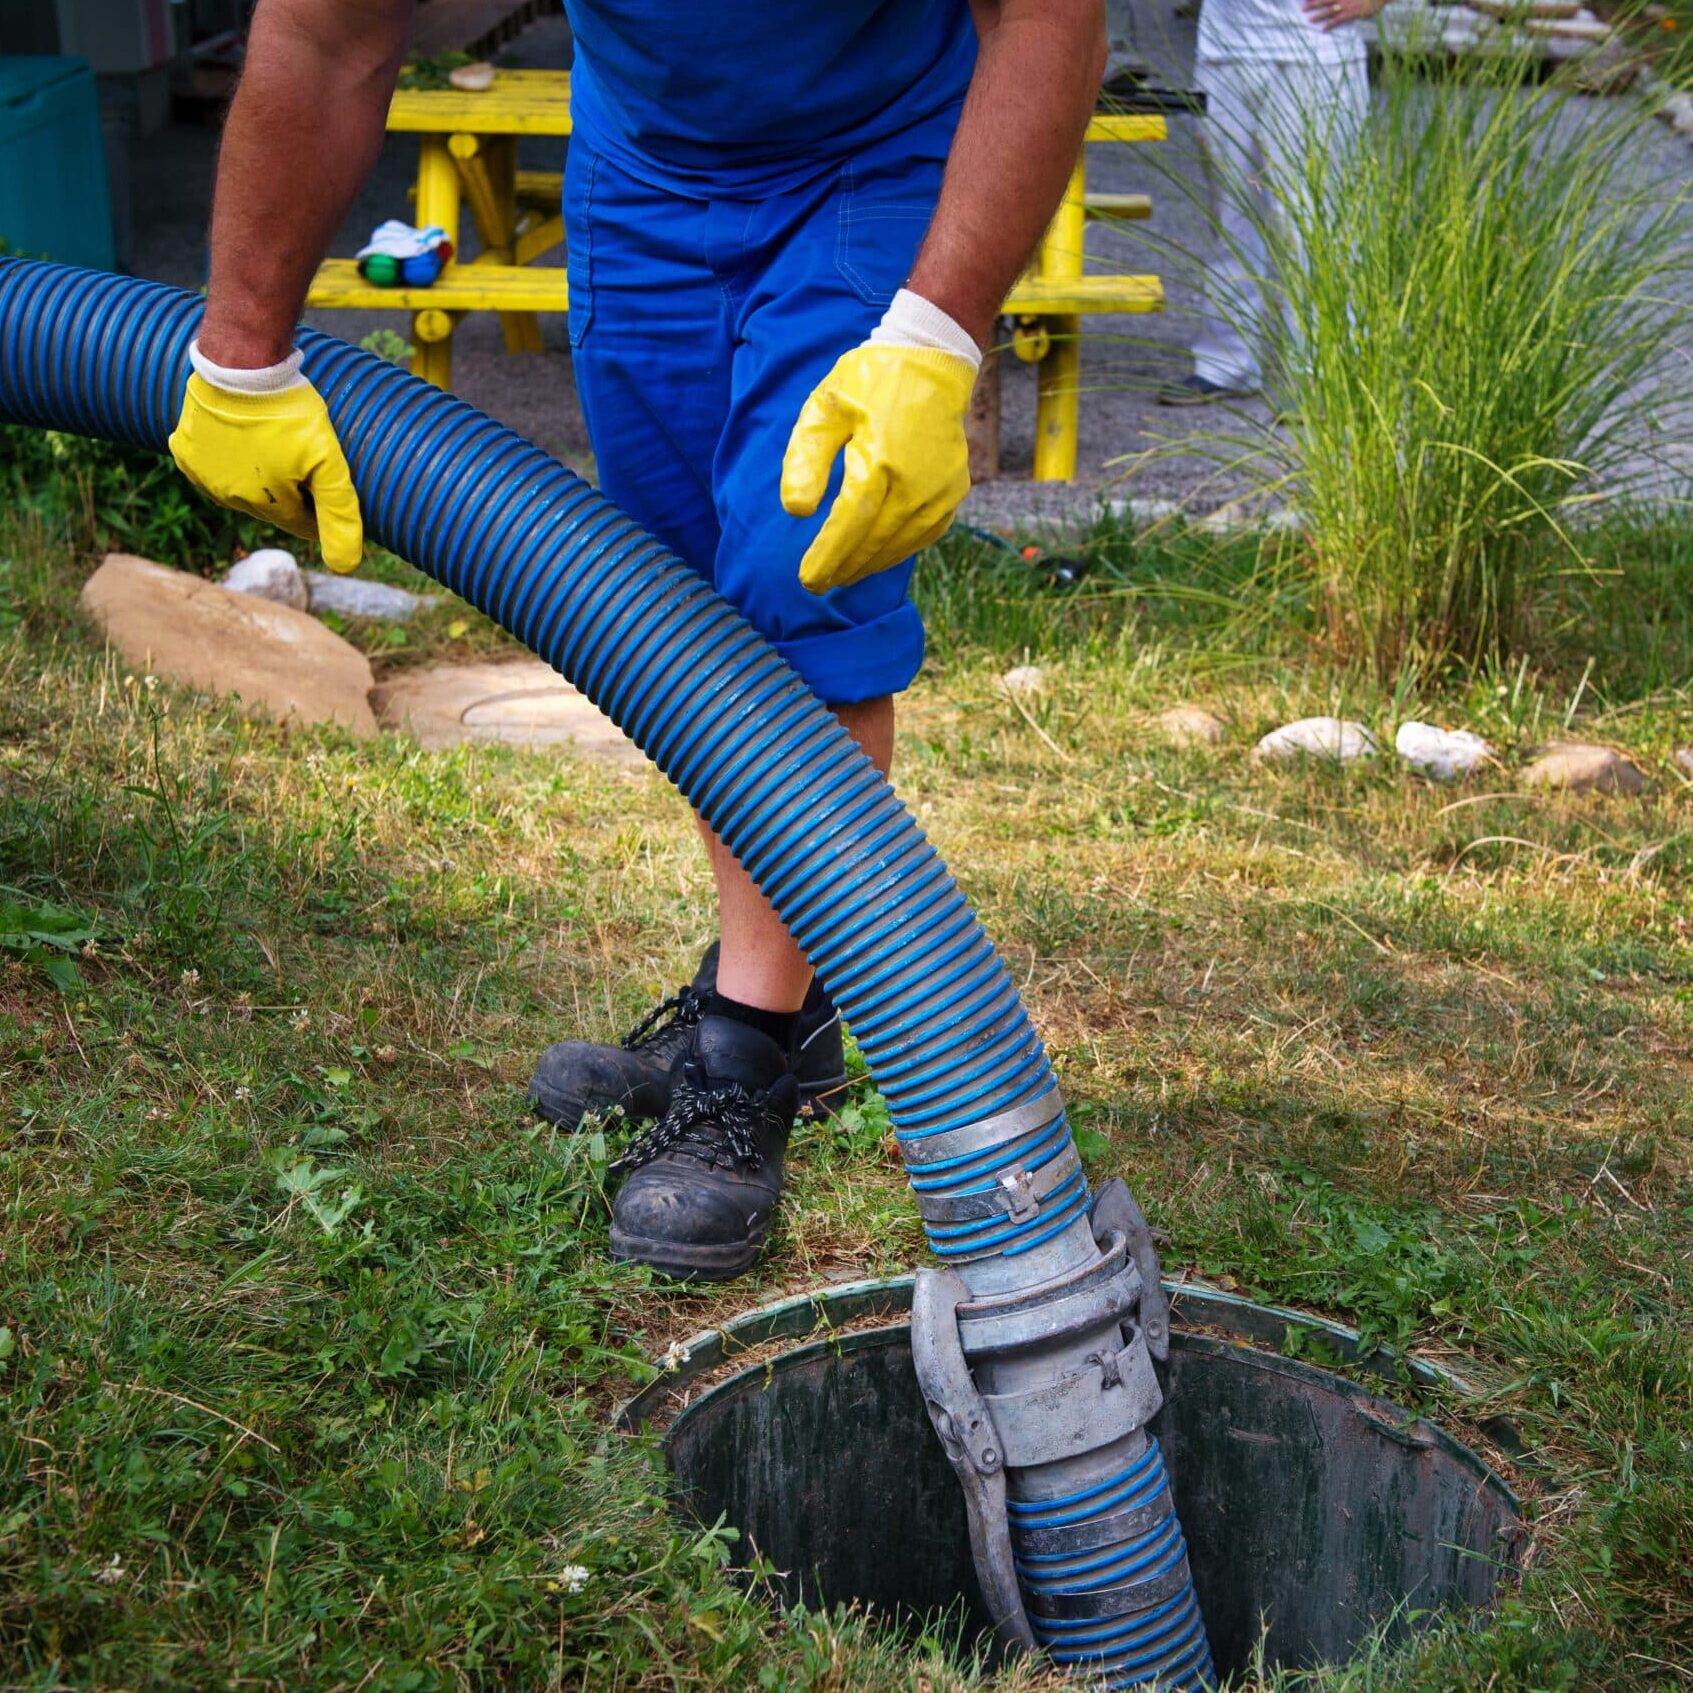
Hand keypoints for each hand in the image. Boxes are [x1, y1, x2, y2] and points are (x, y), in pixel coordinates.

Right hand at [168, 365, 363, 571]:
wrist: (241, 365)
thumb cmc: (289, 413)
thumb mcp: (328, 461)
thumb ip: (340, 513)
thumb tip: (346, 566)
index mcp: (267, 505)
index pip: (302, 523)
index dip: (319, 506)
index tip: (325, 481)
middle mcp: (229, 497)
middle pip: (271, 504)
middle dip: (289, 488)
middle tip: (299, 454)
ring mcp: (202, 474)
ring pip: (239, 486)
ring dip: (257, 473)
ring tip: (271, 442)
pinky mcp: (184, 449)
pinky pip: (207, 464)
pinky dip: (224, 457)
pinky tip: (237, 439)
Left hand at [780, 341, 975, 595]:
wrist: (932, 361)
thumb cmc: (869, 383)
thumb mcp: (826, 408)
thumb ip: (806, 459)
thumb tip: (796, 511)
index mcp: (880, 460)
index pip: (849, 524)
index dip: (828, 556)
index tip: (808, 579)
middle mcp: (916, 483)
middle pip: (873, 542)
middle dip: (843, 568)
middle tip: (817, 584)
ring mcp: (940, 491)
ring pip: (899, 544)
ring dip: (869, 565)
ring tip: (842, 575)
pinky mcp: (953, 492)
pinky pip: (924, 535)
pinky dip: (897, 551)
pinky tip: (876, 557)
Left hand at [1303, 0, 1384, 27]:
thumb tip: (1337, 3)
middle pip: (1324, 0)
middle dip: (1312, 4)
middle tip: (1302, 8)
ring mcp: (1346, 5)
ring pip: (1329, 10)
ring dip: (1318, 15)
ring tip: (1309, 20)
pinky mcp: (1351, 13)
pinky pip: (1338, 20)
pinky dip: (1330, 25)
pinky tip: (1323, 30)